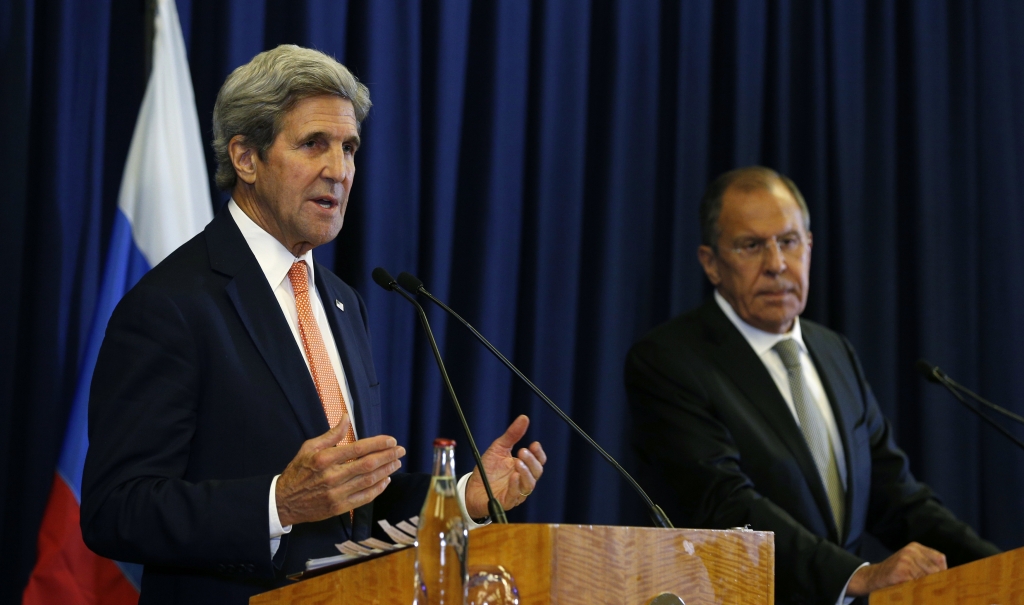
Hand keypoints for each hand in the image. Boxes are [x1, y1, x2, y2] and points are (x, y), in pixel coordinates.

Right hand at [275, 416, 405, 526]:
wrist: (283, 502)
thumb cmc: (297, 471)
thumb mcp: (309, 447)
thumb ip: (331, 435)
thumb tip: (346, 418)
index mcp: (324, 459)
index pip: (358, 448)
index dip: (378, 444)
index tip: (391, 440)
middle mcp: (331, 476)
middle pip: (367, 465)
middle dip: (388, 456)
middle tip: (400, 450)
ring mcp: (336, 494)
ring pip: (368, 481)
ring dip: (386, 471)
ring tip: (397, 463)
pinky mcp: (338, 508)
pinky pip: (364, 498)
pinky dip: (377, 489)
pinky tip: (386, 480)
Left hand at [464, 415, 546, 518]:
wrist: (471, 488)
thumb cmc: (487, 469)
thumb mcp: (499, 448)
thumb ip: (512, 435)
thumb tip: (524, 418)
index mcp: (523, 467)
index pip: (539, 461)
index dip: (539, 453)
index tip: (534, 444)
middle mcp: (523, 480)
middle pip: (537, 472)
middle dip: (531, 461)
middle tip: (522, 451)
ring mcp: (517, 491)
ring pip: (529, 484)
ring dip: (526, 473)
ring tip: (518, 462)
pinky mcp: (508, 501)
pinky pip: (516, 495)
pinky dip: (516, 486)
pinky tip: (513, 476)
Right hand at [847, 542, 946, 595]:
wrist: (872, 577)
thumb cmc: (896, 573)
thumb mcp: (910, 562)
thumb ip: (925, 565)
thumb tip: (948, 578)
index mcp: (915, 547)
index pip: (939, 558)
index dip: (944, 572)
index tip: (946, 582)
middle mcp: (911, 551)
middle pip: (936, 569)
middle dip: (937, 582)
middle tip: (937, 591)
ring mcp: (905, 560)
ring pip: (928, 578)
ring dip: (928, 588)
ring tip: (924, 592)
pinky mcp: (901, 572)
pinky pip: (917, 585)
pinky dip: (919, 591)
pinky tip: (914, 593)